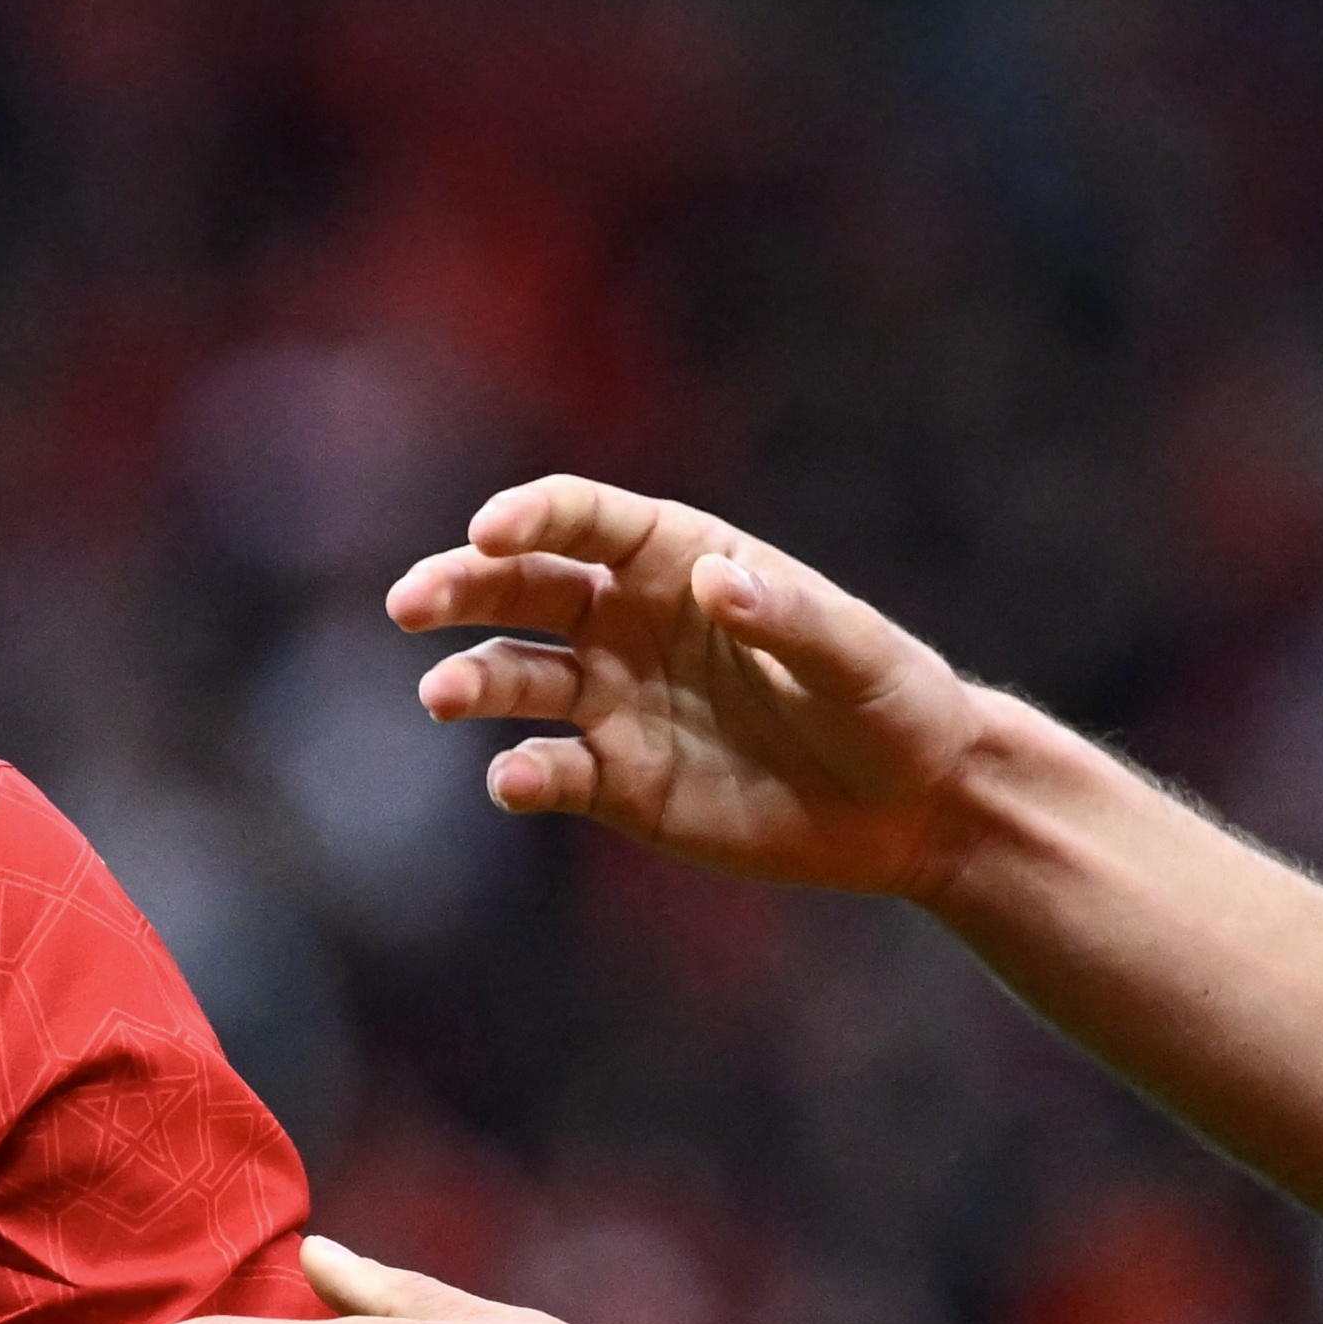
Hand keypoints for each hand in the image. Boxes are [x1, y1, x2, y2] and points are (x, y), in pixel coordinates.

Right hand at [390, 477, 997, 898]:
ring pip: (513, 676)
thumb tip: (714, 581)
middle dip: (459, 586)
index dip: (529, 517)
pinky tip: (518, 779)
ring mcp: (615, 703)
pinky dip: (522, 774)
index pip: (584, 520)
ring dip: (471, 679)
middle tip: (410, 603)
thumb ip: (787, 616)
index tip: (487, 532)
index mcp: (681, 561)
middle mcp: (629, 623)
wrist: (912, 806)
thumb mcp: (858, 656)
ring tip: (444, 695)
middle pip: (520, 588)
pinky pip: (548, 770)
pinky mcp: (617, 783)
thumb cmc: (893, 703)